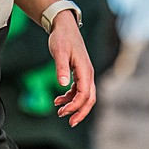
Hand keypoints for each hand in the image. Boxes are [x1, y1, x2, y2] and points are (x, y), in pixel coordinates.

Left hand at [49, 10, 95, 126]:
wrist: (63, 26)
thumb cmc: (61, 37)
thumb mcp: (59, 52)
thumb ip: (61, 68)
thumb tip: (63, 85)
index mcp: (85, 70)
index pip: (85, 94)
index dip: (75, 106)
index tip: (63, 112)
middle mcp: (88, 73)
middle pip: (89, 98)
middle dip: (80, 112)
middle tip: (69, 122)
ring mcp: (84, 73)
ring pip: (84, 95)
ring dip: (74, 105)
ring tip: (59, 111)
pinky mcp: (79, 72)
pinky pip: (78, 89)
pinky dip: (70, 96)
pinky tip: (59, 100)